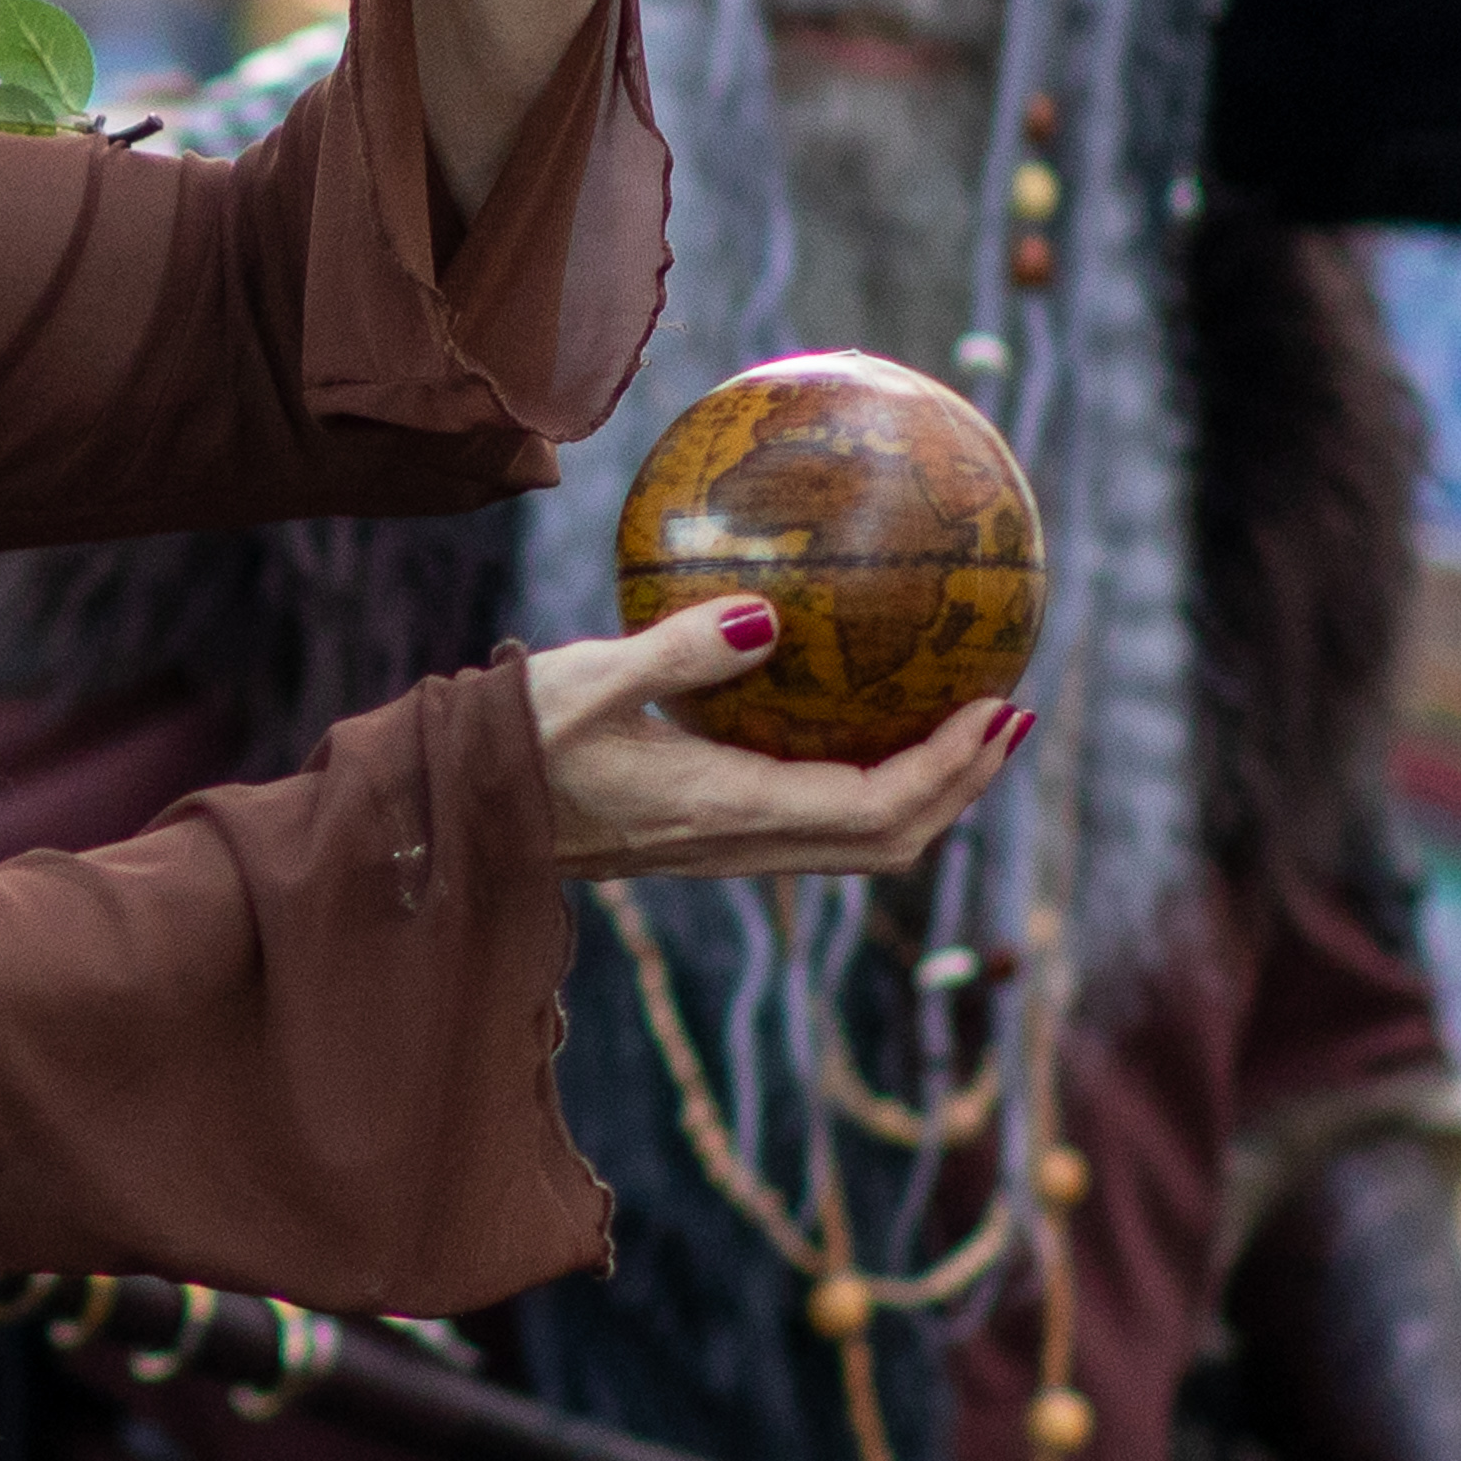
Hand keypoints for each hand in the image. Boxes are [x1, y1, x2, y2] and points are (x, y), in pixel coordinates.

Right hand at [522, 596, 1022, 879]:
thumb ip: (678, 649)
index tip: (996, 709)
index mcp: (718, 810)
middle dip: (959, 786)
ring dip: (921, 793)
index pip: (869, 808)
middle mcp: (733, 842)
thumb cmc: (508, 743)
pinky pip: (813, 819)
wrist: (454, 813)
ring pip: (855, 840)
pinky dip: (865, 781)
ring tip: (959, 725)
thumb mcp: (583, 680)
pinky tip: (855, 719)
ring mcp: (719, 847)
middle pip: (886, 840)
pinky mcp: (702, 833)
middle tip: (1006, 715)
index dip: (946, 768)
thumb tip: (769, 613)